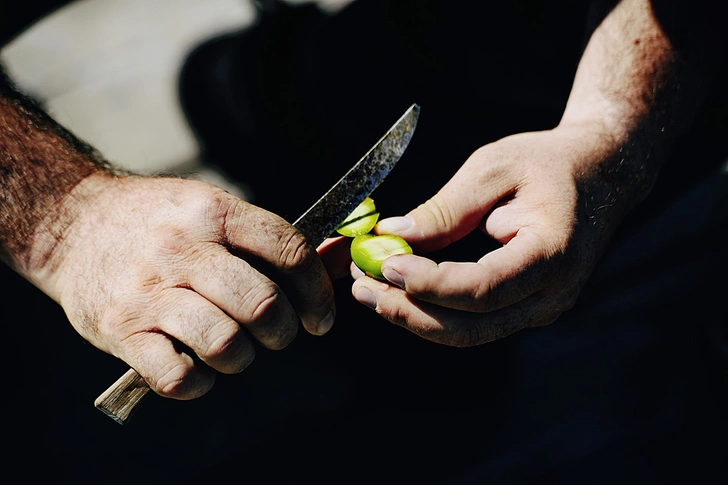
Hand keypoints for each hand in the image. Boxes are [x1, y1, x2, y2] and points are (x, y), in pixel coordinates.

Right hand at [41, 173, 334, 398]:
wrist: (69, 225)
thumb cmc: (156, 221)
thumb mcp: (208, 207)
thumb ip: (267, 238)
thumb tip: (338, 258)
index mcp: (213, 213)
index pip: (288, 250)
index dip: (317, 291)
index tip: (321, 317)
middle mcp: (182, 250)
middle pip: (263, 304)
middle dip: (284, 331)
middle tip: (278, 334)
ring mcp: (149, 292)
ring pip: (225, 343)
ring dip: (243, 358)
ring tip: (235, 348)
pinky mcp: (121, 330)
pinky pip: (177, 376)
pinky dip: (198, 383)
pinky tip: (196, 366)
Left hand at [325, 124, 631, 346]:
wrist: (601, 174)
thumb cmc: (549, 163)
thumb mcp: (495, 167)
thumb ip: (446, 207)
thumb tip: (392, 234)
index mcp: (552, 255)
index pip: (483, 288)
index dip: (430, 283)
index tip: (386, 264)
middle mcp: (551, 295)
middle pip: (471, 326)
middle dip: (409, 312)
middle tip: (361, 288)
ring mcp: (540, 308)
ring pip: (468, 333)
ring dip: (414, 316)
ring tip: (367, 290)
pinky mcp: (525, 308)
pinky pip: (474, 321)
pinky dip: (432, 310)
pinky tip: (398, 290)